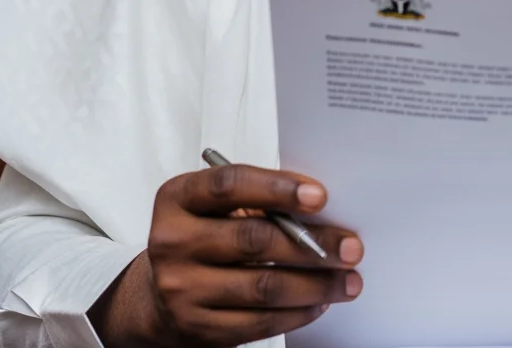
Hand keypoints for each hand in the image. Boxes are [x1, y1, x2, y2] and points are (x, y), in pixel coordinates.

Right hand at [89, 164, 362, 347]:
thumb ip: (261, 198)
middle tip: (351, 247)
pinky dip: (296, 313)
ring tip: (348, 280)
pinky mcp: (196, 327)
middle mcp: (173, 242)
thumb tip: (322, 207)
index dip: (278, 188)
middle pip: (253, 240)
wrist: (160, 289)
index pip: (229, 185)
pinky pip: (256, 323)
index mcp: (179, 198)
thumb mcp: (219, 204)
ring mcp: (181, 288)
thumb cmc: (208, 231)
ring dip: (315, 285)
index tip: (320, 196)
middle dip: (313, 244)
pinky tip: (319, 302)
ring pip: (262, 287)